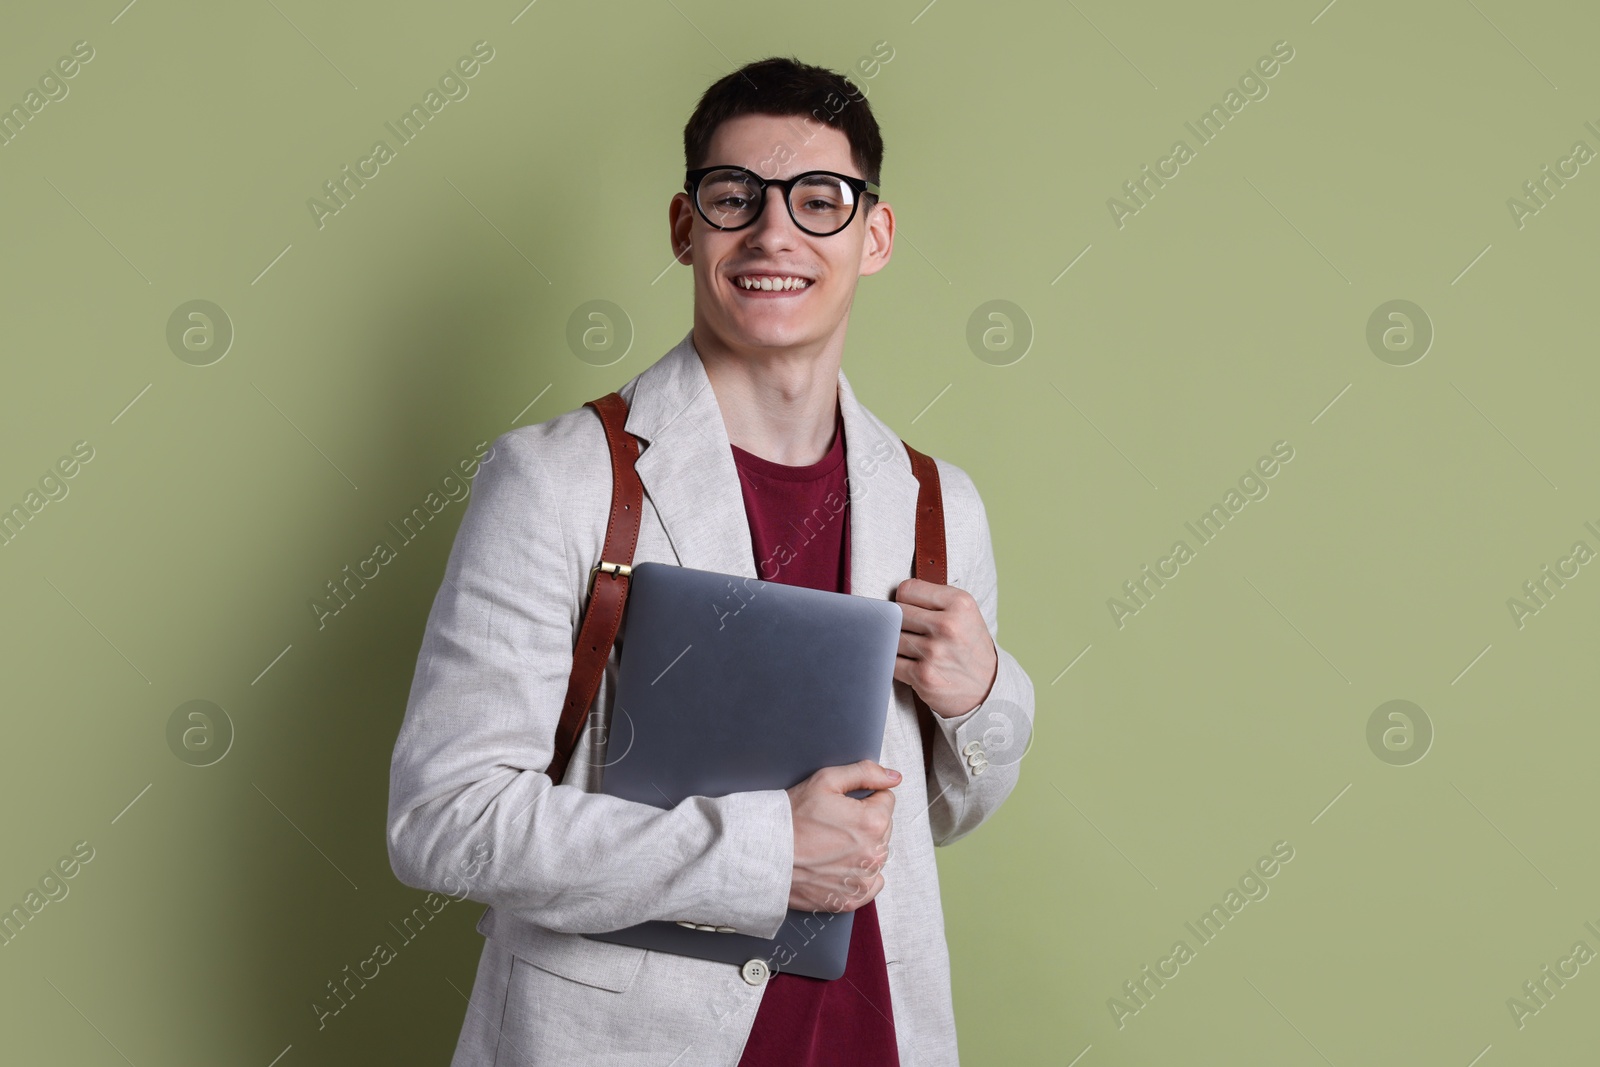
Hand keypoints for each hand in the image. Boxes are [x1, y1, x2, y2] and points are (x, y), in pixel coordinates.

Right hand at [785, 760, 899, 912]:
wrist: (764, 853)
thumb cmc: (791, 817)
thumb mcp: (826, 780)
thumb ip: (866, 772)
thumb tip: (894, 777)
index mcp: (873, 822)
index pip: (886, 800)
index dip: (863, 798)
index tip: (842, 805)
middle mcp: (874, 854)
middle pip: (883, 828)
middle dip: (864, 822)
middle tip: (832, 823)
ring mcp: (863, 880)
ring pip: (876, 854)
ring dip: (861, 848)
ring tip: (830, 844)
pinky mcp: (850, 899)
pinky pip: (870, 884)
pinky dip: (858, 875)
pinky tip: (836, 865)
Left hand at [893, 578, 997, 717]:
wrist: (988, 687)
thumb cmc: (968, 644)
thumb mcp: (963, 612)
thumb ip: (931, 599)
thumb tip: (888, 600)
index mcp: (959, 603)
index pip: (906, 590)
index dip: (904, 601)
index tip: (912, 610)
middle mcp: (948, 625)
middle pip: (895, 613)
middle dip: (898, 622)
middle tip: (912, 632)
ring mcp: (934, 652)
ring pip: (890, 638)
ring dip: (896, 644)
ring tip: (914, 649)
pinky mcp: (923, 676)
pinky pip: (890, 662)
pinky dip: (895, 664)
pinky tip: (911, 664)